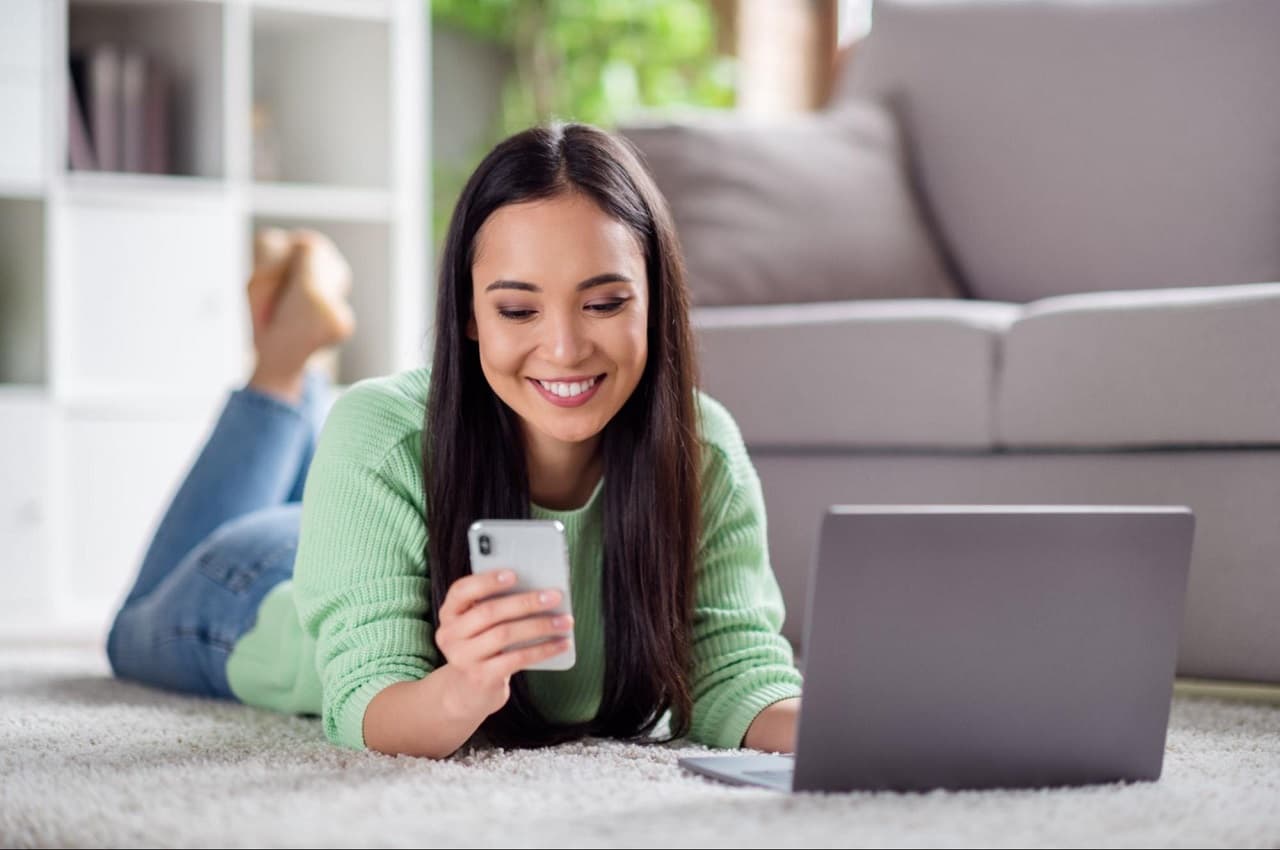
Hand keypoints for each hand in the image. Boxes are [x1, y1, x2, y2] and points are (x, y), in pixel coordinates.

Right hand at [433, 569, 574, 719]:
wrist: (467, 692)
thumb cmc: (482, 648)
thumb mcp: (479, 626)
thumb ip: (497, 607)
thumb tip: (539, 591)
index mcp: (449, 613)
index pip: (462, 590)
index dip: (487, 581)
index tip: (515, 574)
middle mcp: (450, 634)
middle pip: (489, 612)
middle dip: (525, 602)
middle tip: (554, 596)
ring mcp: (463, 658)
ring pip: (505, 634)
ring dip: (540, 626)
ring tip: (565, 621)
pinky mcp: (481, 677)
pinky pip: (516, 659)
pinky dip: (543, 650)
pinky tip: (561, 644)